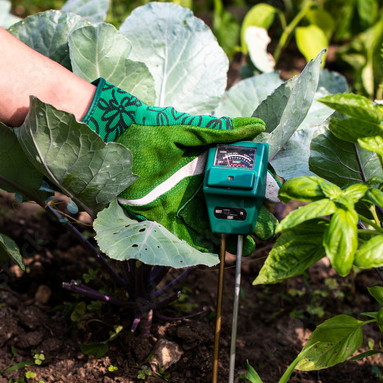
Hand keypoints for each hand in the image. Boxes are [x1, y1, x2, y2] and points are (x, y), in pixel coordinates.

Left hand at [82, 78, 269, 252]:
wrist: (109, 141)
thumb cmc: (146, 129)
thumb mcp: (185, 128)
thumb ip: (218, 131)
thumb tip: (257, 127)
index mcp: (208, 164)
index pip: (241, 180)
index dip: (259, 191)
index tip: (274, 200)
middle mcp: (200, 187)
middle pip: (232, 207)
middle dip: (250, 220)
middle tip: (265, 230)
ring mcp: (184, 205)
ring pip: (215, 226)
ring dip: (232, 237)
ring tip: (247, 247)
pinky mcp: (164, 220)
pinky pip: (189, 238)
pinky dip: (206, 248)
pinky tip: (222, 255)